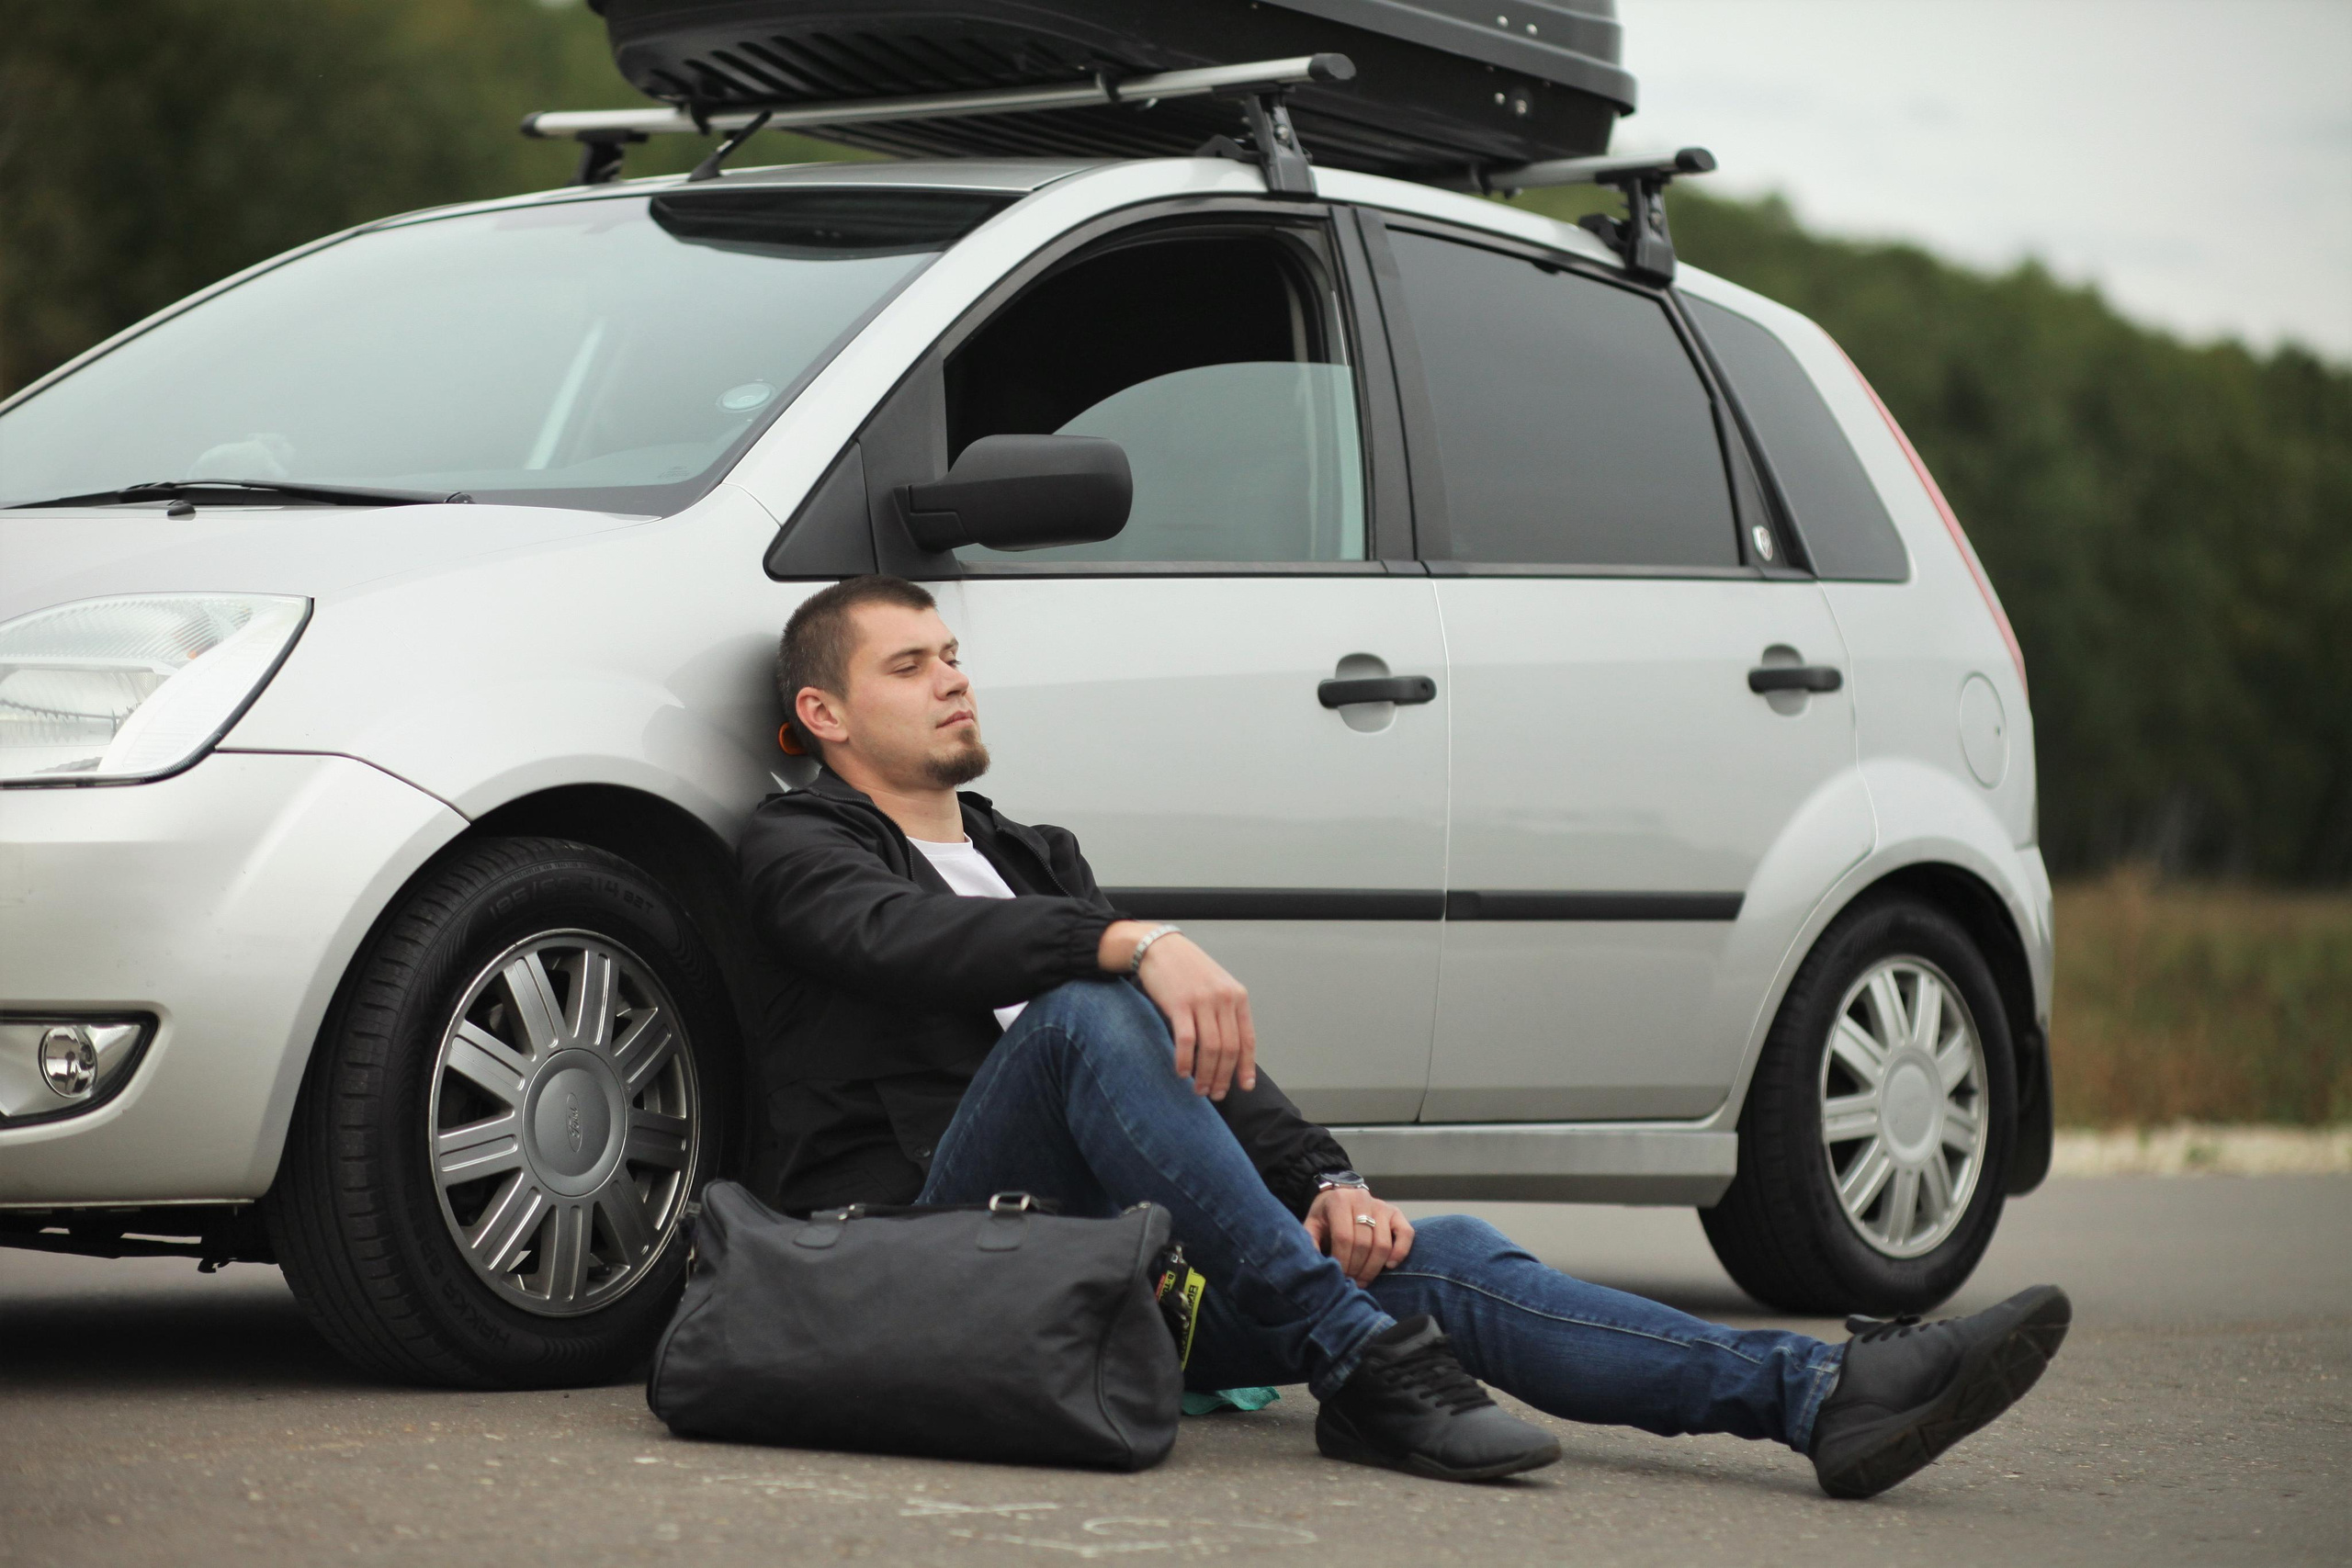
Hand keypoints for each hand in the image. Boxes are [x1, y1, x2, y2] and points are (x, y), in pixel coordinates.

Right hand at [1100, 923, 1255, 1098]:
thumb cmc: (1188, 970)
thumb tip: (1230, 1051)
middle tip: (1216, 1094)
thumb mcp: (1217, 986)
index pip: (1247, 1039)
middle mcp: (1224, 999)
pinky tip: (1182, 1072)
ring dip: (1205, 1075)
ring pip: (1210, 1049)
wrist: (1160, 947)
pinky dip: (1185, 1061)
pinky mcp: (1179, 1003)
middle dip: (1224, 1077)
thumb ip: (1226, 1013)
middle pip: (1229, 1049)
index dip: (1246, 1067)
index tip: (1245, 1087)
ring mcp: (1202, 1001)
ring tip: (1199, 1089)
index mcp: (1237, 996)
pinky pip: (1186, 1041)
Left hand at [1304, 1187, 1414, 1285]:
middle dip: (1357, 1268)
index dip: (1343, 1261)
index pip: (1344, 1237)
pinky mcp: (1396, 1213)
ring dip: (1374, 1267)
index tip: (1340, 1277)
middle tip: (1351, 1282)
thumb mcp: (1311, 1224)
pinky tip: (1389, 1266)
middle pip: (1364, 1243)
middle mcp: (1362, 1199)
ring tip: (1363, 1280)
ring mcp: (1381, 1205)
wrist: (1340, 1196)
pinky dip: (1400, 1252)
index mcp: (1339, 1201)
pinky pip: (1406, 1233)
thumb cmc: (1325, 1215)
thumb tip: (1314, 1266)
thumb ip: (1310, 1242)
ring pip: (1383, 1243)